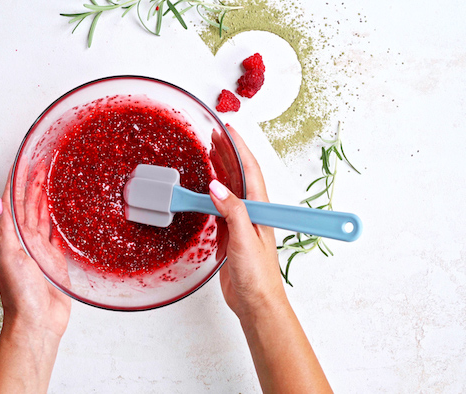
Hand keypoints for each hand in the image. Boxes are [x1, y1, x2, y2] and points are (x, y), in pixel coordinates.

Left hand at [0, 166, 70, 393]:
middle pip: (28, 205)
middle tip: (38, 164)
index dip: (16, 183)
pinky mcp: (54, 260)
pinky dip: (54, 220)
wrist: (37, 323)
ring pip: (40, 216)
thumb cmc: (21, 297)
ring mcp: (40, 250)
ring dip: (42, 197)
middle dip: (31, 184)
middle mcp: (25, 241)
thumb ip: (7, 231)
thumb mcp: (10, 259)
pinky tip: (56, 211)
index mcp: (13, 238)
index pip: (12, 203)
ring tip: (46, 179)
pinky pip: (54, 235)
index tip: (20, 164)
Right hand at [210, 126, 331, 392]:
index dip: (240, 148)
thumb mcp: (245, 240)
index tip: (228, 129)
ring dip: (220, 171)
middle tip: (213, 135)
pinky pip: (220, 208)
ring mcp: (242, 223)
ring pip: (229, 190)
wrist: (256, 304)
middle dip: (228, 153)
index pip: (251, 170)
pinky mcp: (231, 236)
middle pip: (240, 175)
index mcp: (260, 209)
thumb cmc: (258, 276)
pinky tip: (204, 190)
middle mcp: (252, 212)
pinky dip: (212, 195)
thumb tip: (216, 187)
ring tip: (208, 153)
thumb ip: (232, 212)